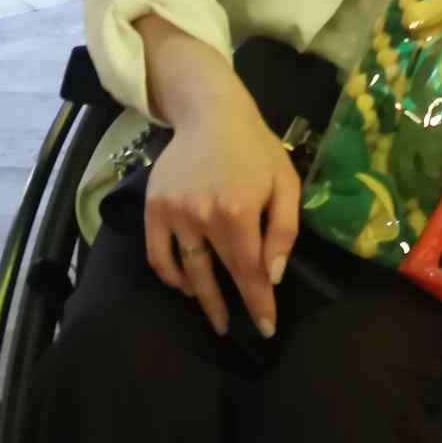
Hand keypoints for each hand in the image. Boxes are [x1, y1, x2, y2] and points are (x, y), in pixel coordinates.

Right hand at [143, 86, 298, 339]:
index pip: (250, 271)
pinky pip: (158, 255)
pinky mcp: (155, 208)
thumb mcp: (286, 182)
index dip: (258, 303)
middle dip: (233, 307)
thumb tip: (273, 276)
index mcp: (239, 211)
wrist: (211, 113)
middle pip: (220, 275)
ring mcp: (175, 213)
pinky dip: (170, 276)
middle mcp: (204, 217)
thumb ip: (284, 230)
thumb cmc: (256, 148)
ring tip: (216, 316)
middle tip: (240, 329)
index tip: (266, 328)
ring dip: (202, 299)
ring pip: (188, 271)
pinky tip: (186, 285)